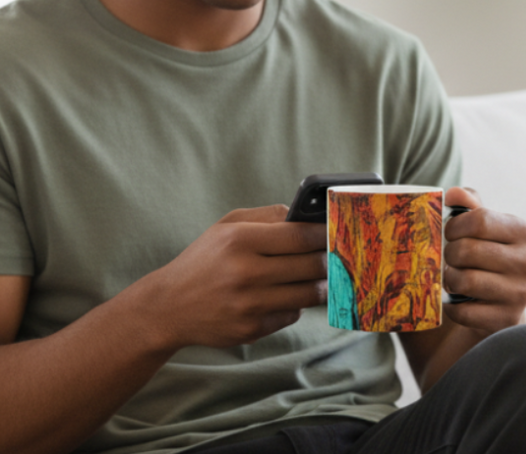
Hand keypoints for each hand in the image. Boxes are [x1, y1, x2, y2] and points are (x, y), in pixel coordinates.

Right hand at [136, 205, 326, 350]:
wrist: (169, 306)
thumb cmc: (205, 260)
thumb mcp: (227, 226)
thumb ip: (268, 216)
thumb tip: (305, 216)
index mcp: (240, 241)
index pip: (300, 236)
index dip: (325, 233)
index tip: (336, 231)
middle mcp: (245, 273)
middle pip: (311, 265)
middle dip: (328, 259)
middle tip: (333, 255)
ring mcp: (249, 305)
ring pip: (309, 293)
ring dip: (320, 284)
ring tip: (318, 276)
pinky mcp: (251, 329)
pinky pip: (292, 314)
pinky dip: (295, 304)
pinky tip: (286, 295)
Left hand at [442, 188, 525, 334]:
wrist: (500, 303)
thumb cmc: (486, 255)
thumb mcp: (481, 227)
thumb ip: (468, 205)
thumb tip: (452, 194)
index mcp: (522, 231)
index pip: (479, 220)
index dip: (454, 226)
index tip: (450, 233)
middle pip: (468, 250)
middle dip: (450, 254)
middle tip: (450, 258)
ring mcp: (521, 293)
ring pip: (465, 280)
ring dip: (450, 280)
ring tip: (453, 278)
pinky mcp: (507, 319)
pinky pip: (464, 311)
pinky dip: (452, 307)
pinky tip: (457, 301)